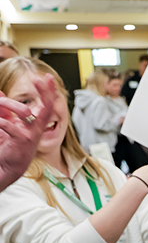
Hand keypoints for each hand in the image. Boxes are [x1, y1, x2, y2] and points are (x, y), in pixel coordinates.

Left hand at [0, 75, 56, 191]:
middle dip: (45, 92)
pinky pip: (8, 124)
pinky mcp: (22, 141)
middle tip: (39, 79)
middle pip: (47, 107)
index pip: (46, 104)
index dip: (48, 91)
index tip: (47, 77)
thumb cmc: (9, 144)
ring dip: (9, 103)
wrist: (7, 165)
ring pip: (25, 111)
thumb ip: (3, 108)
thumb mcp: (6, 122)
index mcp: (35, 122)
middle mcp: (37, 127)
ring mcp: (31, 134)